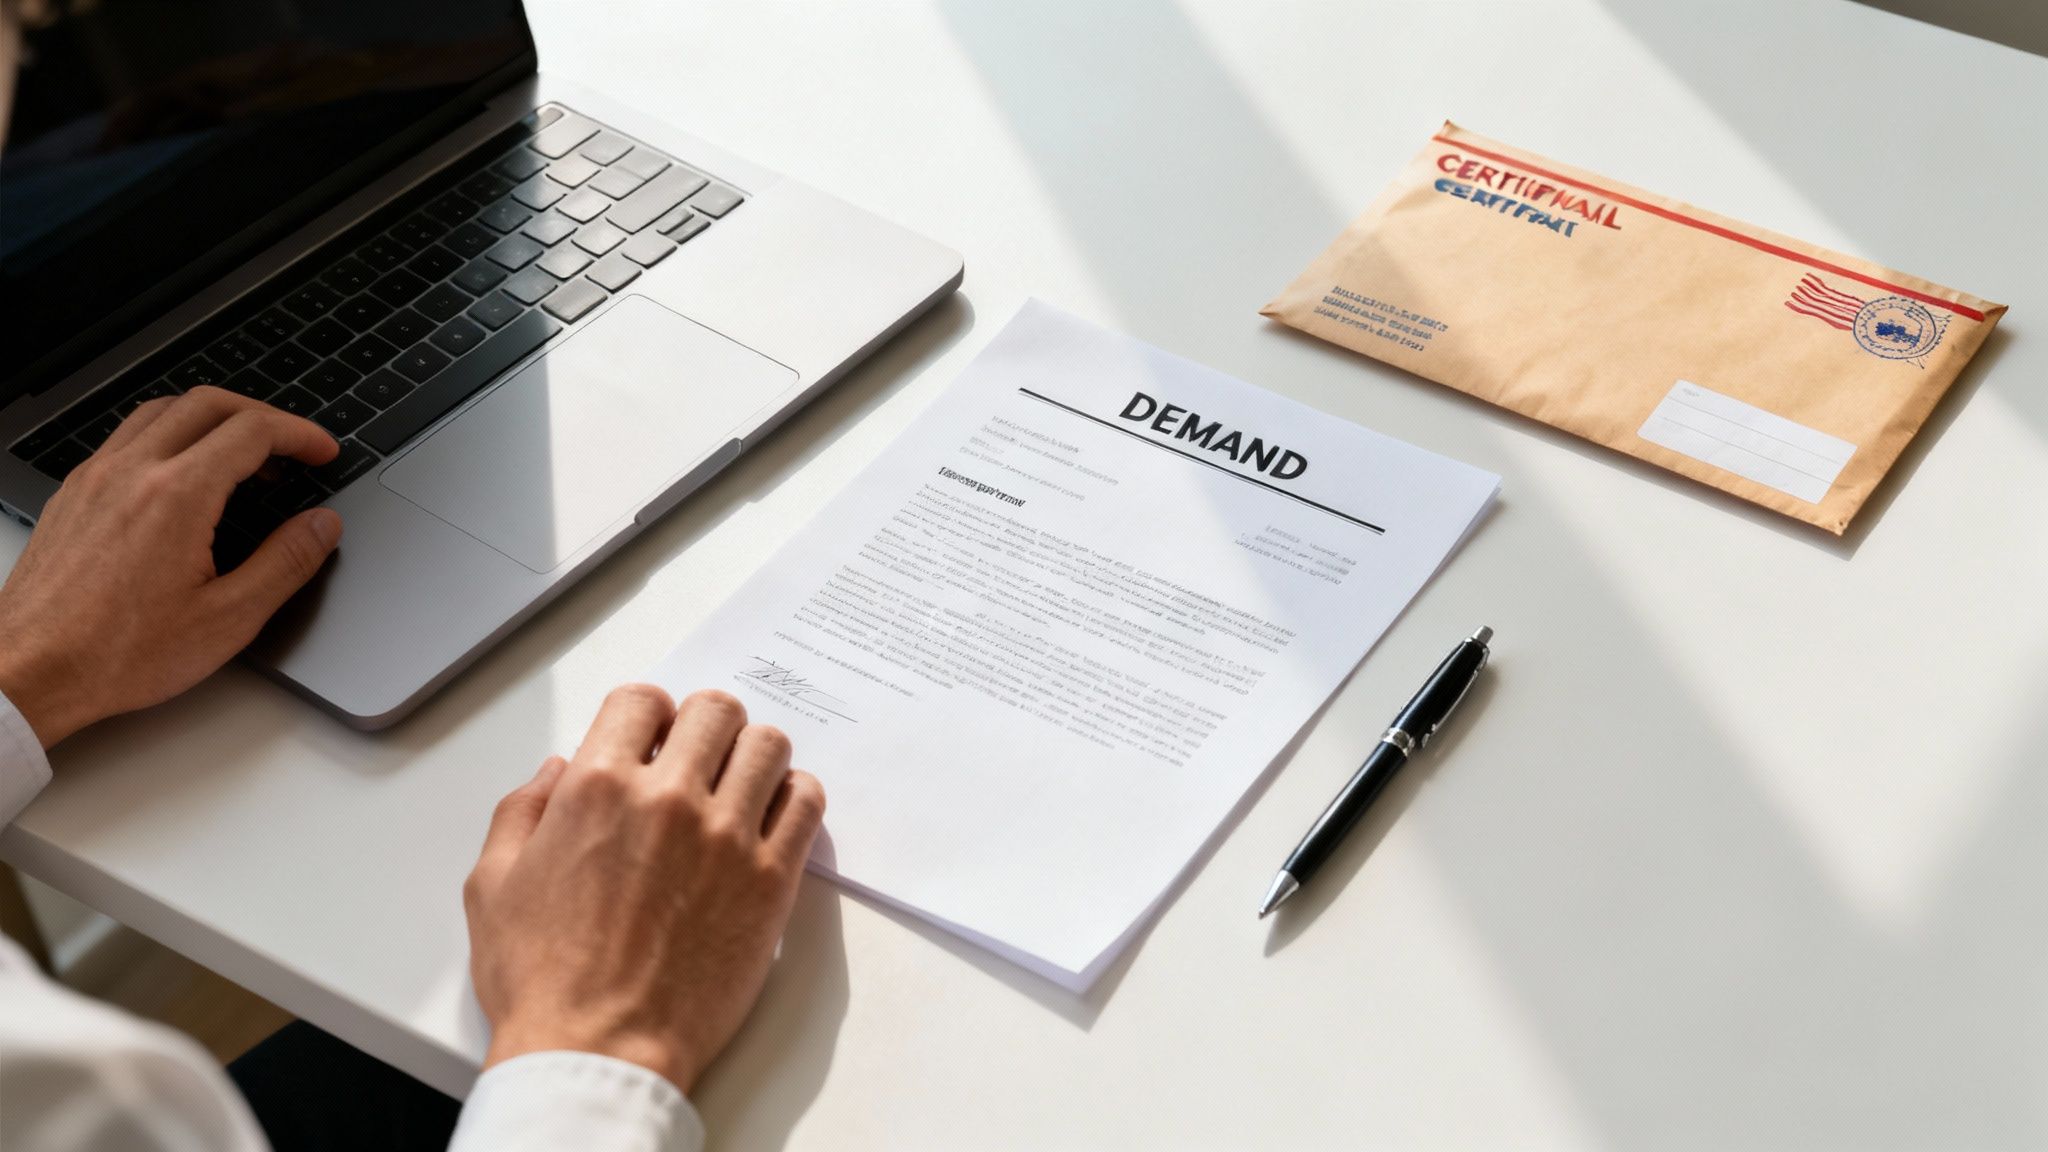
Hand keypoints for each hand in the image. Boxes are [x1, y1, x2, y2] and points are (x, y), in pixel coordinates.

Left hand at [0, 387, 341, 746]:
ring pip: (162, 411)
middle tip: (292, 445)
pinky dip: (169, 436)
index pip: (252, 431)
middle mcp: (131, 472)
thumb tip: (323, 526)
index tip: (322, 452)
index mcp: (177, 496)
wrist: (31, 671)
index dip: (299, 434)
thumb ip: (286, 563)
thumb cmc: (118, 654)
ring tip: (242, 455)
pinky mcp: (72, 494)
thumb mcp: (228, 619)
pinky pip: (126, 437)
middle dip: (262, 415)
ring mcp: (94, 478)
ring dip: (212, 419)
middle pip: (208, 403)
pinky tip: (183, 477)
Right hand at [464, 685, 826, 1093]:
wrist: (599, 1051)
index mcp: (598, 789)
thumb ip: (524, 810)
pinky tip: (769, 819)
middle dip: (704, 726)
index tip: (650, 739)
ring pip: (768, 746)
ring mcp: (727, 837)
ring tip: (736, 789)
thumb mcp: (493, 884)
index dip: (646, 716)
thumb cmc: (543, 980)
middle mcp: (668, 799)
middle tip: (697, 760)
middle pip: (716, 711)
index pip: (642, 700)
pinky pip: (807, 803)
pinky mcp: (772, 880)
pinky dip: (793, 797)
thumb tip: (558, 769)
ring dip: (752, 758)